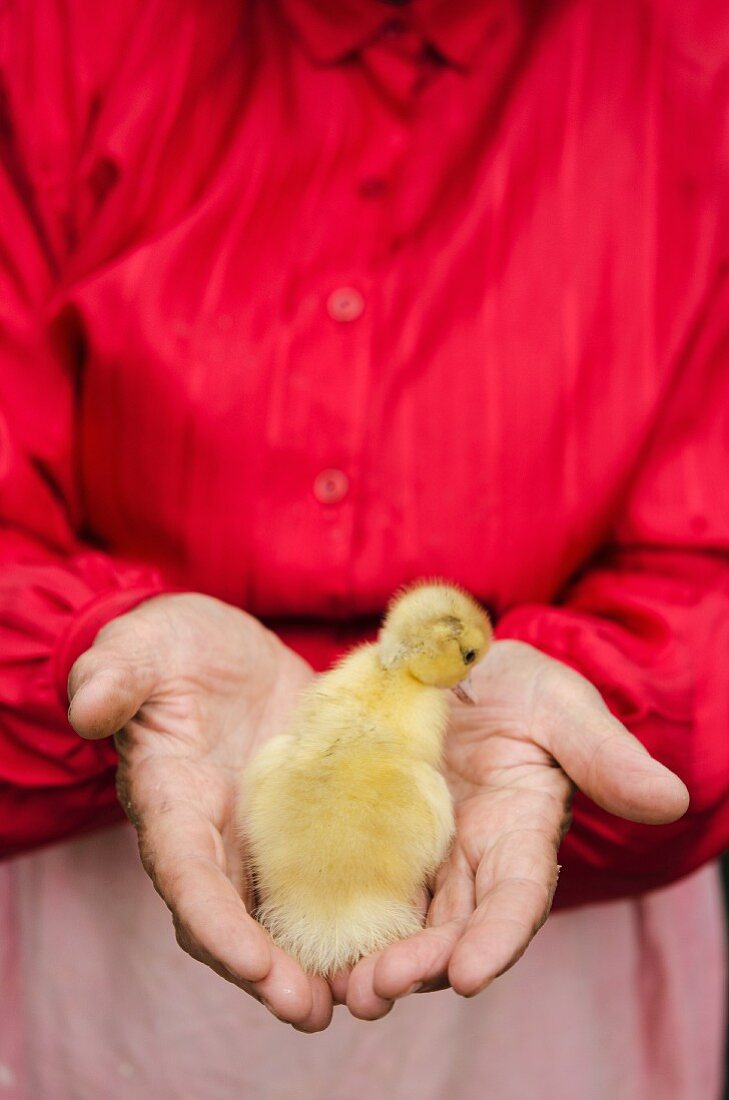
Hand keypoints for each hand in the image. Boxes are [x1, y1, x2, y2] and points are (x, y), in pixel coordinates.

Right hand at [67, 593, 332, 1031]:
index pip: (185, 875)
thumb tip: (89, 705)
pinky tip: (405, 931)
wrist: (222, 652)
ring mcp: (271, 834)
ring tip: (366, 993)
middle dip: (270, 972)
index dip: (213, 923)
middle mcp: (221, 837)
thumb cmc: (172, 649)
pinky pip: (340, 869)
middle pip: (238, 921)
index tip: (248, 964)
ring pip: (290, 913)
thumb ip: (116, 674)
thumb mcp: (142, 646)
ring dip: (321, 959)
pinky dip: (364, 905)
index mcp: (173, 802)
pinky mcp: (319, 818)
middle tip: (312, 1009)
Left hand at [342, 640, 688, 1018]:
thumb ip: (602, 753)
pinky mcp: (366, 832)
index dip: (497, 938)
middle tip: (377, 989)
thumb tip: (668, 801)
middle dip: (421, 964)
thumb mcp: (559, 703)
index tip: (468, 974)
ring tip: (344, 988)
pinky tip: (302, 937)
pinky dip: (334, 911)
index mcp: (521, 831)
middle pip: (451, 926)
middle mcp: (469, 856)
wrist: (445, 658)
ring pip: (400, 918)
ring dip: (374, 957)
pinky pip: (349, 876)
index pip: (517, 897)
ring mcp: (417, 849)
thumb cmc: (513, 682)